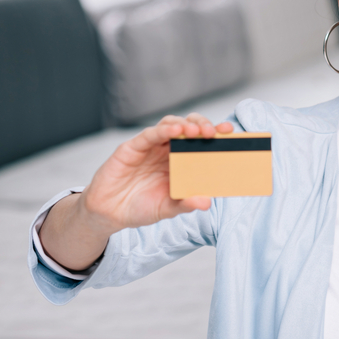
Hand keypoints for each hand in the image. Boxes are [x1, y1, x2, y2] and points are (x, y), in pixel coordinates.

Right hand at [81, 113, 234, 232]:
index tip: (230, 132)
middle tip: (214, 132)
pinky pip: (149, 134)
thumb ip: (185, 203)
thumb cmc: (141, 207)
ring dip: (185, 125)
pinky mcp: (132, 147)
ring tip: (196, 131)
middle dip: (203, 125)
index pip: (201, 143)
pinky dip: (163, 130)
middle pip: (189, 128)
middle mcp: (168, 150)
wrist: (109, 213)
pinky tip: (175, 130)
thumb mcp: (167, 209)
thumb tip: (206, 202)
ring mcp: (151, 147)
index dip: (215, 135)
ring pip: (171, 124)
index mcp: (181, 162)